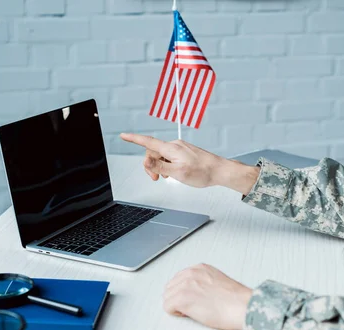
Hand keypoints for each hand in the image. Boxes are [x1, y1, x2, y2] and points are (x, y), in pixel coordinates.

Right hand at [120, 133, 259, 194]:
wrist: (220, 170)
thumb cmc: (203, 172)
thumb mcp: (178, 173)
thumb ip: (160, 167)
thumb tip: (145, 161)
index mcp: (171, 148)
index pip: (148, 142)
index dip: (134, 139)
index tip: (123, 135)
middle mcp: (175, 145)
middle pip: (153, 152)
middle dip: (151, 165)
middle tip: (156, 179)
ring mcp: (180, 148)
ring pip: (162, 155)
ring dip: (160, 166)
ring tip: (169, 177)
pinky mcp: (185, 152)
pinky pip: (170, 156)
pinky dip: (168, 165)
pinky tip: (175, 173)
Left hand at [163, 263, 252, 329]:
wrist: (243, 306)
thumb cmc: (236, 300)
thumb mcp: (218, 280)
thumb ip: (203, 281)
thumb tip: (195, 292)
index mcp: (199, 268)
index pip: (178, 278)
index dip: (183, 291)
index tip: (191, 299)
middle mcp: (190, 273)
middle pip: (170, 287)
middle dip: (177, 298)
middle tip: (191, 307)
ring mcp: (185, 285)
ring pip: (167, 297)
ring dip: (176, 305)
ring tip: (191, 311)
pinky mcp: (182, 298)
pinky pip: (167, 307)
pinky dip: (175, 313)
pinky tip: (187, 314)